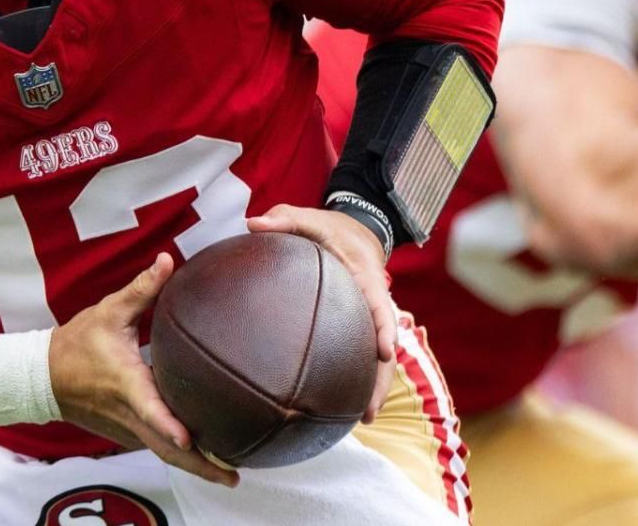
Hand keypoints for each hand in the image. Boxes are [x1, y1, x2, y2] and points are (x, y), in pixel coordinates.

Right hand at [49, 253, 237, 486]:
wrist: (44, 377)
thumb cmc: (77, 343)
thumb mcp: (109, 312)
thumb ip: (143, 289)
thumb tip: (168, 260)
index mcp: (126, 383)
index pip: (148, 408)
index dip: (168, 425)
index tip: (189, 438)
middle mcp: (129, 413)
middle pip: (167, 450)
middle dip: (200, 466)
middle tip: (234, 478)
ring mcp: (128, 429)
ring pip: (165, 455)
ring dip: (195, 467)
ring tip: (231, 475)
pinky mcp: (127, 434)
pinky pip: (158, 449)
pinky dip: (182, 458)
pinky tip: (209, 459)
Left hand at [246, 204, 396, 422]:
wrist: (355, 231)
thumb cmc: (328, 227)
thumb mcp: (308, 217)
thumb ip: (283, 219)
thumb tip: (251, 223)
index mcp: (365, 278)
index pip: (380, 306)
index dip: (385, 329)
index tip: (385, 353)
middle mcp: (374, 302)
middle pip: (386, 345)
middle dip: (380, 379)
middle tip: (367, 411)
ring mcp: (369, 318)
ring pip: (377, 359)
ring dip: (372, 388)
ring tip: (361, 421)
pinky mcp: (359, 327)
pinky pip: (359, 354)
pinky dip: (354, 377)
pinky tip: (337, 404)